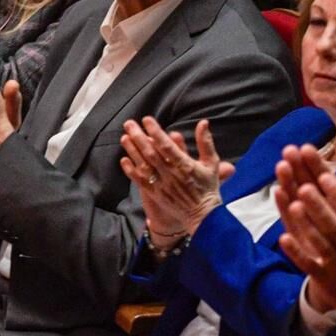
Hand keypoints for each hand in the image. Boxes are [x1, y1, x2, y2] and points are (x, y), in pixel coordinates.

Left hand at [120, 118, 234, 248]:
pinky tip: (124, 160)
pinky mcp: (156, 195)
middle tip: (129, 124)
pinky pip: (141, 182)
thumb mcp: (211, 163)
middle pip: (151, 153)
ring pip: (144, 166)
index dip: (156, 132)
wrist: (203, 215)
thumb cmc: (208, 187)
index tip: (147, 120)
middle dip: (139, 137)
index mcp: (185, 166)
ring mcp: (162, 185)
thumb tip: (203, 122)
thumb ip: (205, 142)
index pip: (167, 146)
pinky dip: (131, 171)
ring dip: (133, 151)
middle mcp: (172, 175)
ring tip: (124, 137)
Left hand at [277, 156, 335, 335]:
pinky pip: (308, 265)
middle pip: (333, 225)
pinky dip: (296, 252)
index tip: (324, 175)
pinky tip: (283, 238)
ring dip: (306, 224)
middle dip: (318, 205)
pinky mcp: (323, 278)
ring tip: (293, 204)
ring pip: (319, 243)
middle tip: (303, 185)